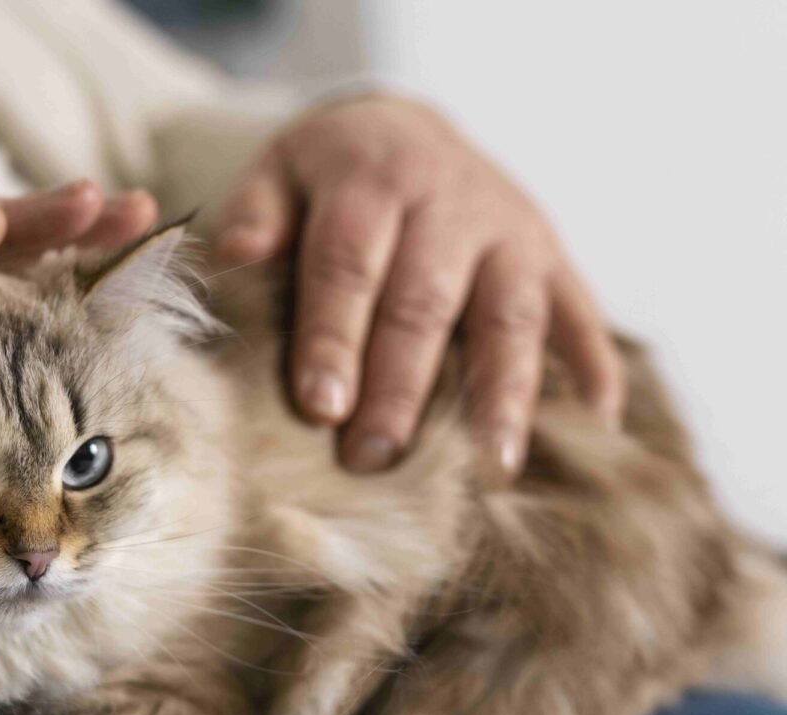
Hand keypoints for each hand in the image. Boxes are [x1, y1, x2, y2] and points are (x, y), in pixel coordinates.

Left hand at [214, 94, 623, 475]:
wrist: (400, 125)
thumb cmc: (324, 176)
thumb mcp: (277, 170)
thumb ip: (255, 213)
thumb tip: (237, 254)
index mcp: (372, 182)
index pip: (349, 266)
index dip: (335, 338)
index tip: (320, 408)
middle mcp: (449, 203)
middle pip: (424, 304)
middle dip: (401, 386)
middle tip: (374, 458)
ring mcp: (509, 230)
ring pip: (510, 317)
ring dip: (502, 394)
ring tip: (491, 468)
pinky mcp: (551, 254)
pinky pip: (579, 312)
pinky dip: (594, 367)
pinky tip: (598, 425)